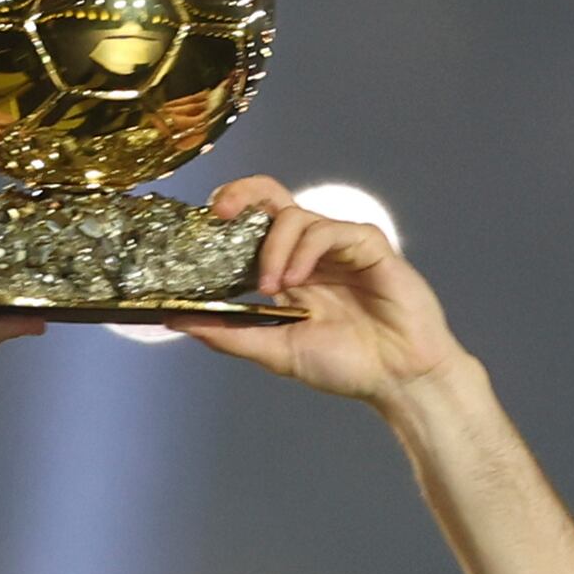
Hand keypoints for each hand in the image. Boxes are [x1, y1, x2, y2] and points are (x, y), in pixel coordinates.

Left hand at [187, 176, 464, 402]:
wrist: (397, 379)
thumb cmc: (346, 365)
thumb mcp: (275, 351)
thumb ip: (230, 333)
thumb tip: (176, 320)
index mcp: (288, 269)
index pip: (252, 225)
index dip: (227, 215)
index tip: (201, 224)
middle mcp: (309, 251)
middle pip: (271, 198)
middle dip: (241, 194)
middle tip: (219, 211)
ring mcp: (339, 245)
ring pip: (295, 215)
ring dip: (274, 248)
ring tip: (272, 288)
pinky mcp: (368, 244)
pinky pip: (329, 229)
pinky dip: (306, 250)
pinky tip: (298, 280)